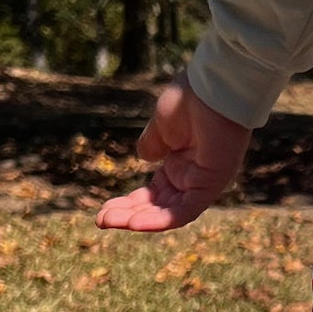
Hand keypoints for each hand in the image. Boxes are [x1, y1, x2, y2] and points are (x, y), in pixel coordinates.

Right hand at [97, 76, 250, 232]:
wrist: (212, 88)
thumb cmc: (191, 100)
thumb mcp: (162, 126)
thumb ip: (153, 144)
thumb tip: (144, 158)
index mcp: (182, 164)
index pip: (154, 194)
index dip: (129, 203)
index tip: (103, 209)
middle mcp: (192, 177)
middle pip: (157, 206)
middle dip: (128, 214)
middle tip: (99, 220)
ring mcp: (202, 183)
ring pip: (167, 213)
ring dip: (137, 220)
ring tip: (106, 221)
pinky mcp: (211, 186)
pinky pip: (183, 212)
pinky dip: (159, 220)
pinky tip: (133, 223)